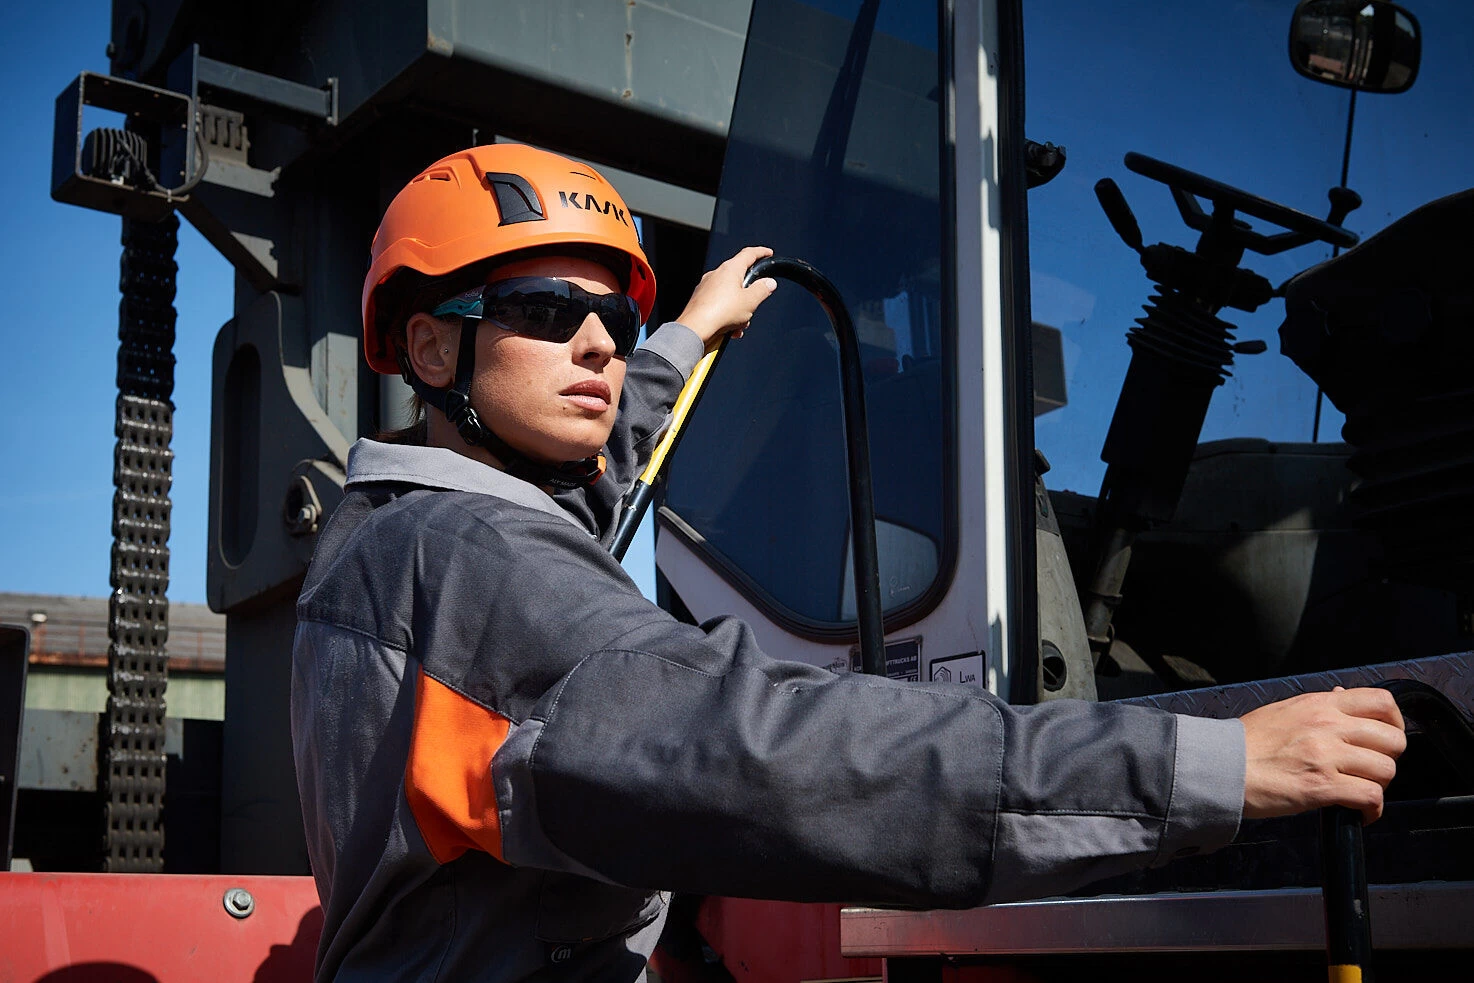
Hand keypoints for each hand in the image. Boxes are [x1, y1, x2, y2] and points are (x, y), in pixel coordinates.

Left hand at [676, 246, 777, 345]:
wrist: (696, 328)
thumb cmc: (719, 313)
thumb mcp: (750, 301)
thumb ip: (762, 290)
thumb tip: (769, 283)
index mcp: (730, 269)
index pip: (748, 254)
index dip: (761, 252)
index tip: (768, 253)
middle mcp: (716, 274)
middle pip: (739, 279)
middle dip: (749, 295)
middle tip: (755, 304)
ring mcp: (707, 287)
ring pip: (730, 295)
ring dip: (739, 310)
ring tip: (740, 324)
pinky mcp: (701, 300)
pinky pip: (719, 305)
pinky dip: (727, 315)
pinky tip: (729, 329)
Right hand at [1240, 686, 1405, 824]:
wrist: (1220, 766)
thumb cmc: (1247, 742)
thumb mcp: (1284, 710)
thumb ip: (1318, 706)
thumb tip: (1342, 697)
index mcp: (1320, 704)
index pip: (1382, 702)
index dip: (1394, 722)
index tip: (1386, 737)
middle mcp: (1328, 725)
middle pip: (1393, 740)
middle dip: (1388, 759)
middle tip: (1369, 770)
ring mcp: (1326, 756)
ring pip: (1386, 770)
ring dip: (1378, 786)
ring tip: (1359, 792)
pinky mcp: (1322, 787)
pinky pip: (1371, 797)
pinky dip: (1371, 810)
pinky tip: (1358, 813)